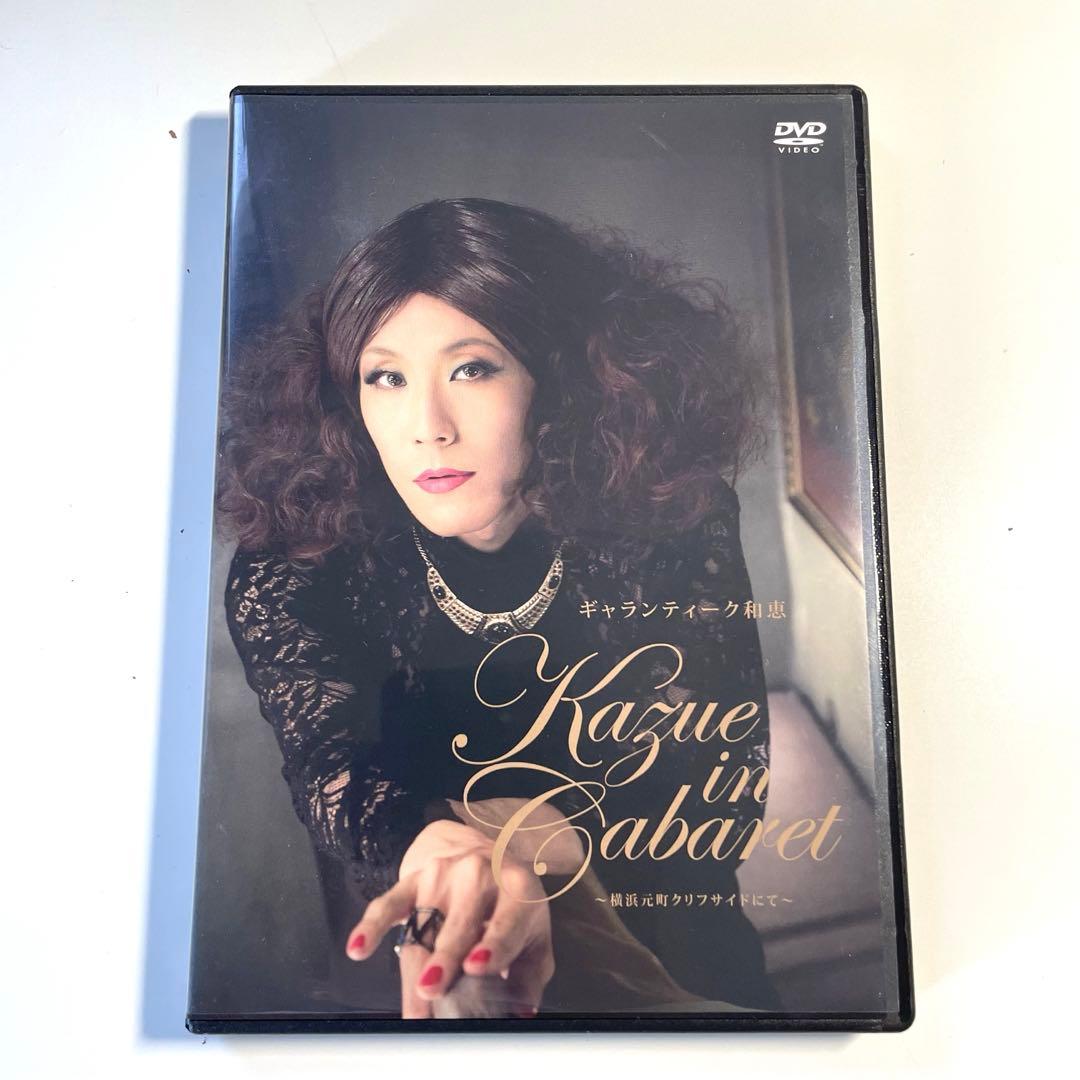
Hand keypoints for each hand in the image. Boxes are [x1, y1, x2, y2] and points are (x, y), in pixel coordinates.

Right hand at [343, 818, 554, 1018]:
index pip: (506, 919)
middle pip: (458, 925)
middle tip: (433, 992)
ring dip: (416, 962)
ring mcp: (443, 876)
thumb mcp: (533, 933)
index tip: (476, 966)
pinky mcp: (413, 880)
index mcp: (516, 889)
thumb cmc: (510, 906)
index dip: (493, 944)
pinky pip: (389, 902)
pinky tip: (358, 947)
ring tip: (414, 996)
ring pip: (423, 925)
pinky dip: (372, 925)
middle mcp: (479, 875)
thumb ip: (530, 973)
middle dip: (445, 959)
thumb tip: (521, 1011)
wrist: (483, 855)